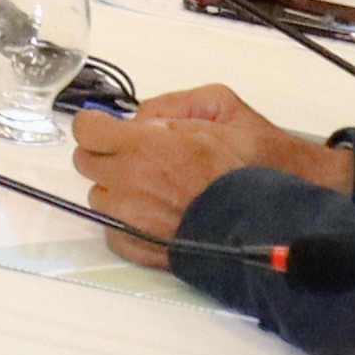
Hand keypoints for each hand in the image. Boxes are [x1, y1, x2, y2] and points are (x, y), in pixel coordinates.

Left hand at [73, 85, 348, 248]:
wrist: (269, 221)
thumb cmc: (250, 170)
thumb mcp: (220, 111)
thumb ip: (168, 109)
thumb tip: (140, 121)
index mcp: (143, 147)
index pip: (87, 129)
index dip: (96, 124)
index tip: (105, 126)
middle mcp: (128, 183)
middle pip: (86, 162)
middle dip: (106, 154)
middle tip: (136, 155)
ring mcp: (128, 217)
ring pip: (99, 195)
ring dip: (118, 188)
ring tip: (154, 187)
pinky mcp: (135, 245)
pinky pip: (110, 226)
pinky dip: (125, 219)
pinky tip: (154, 212)